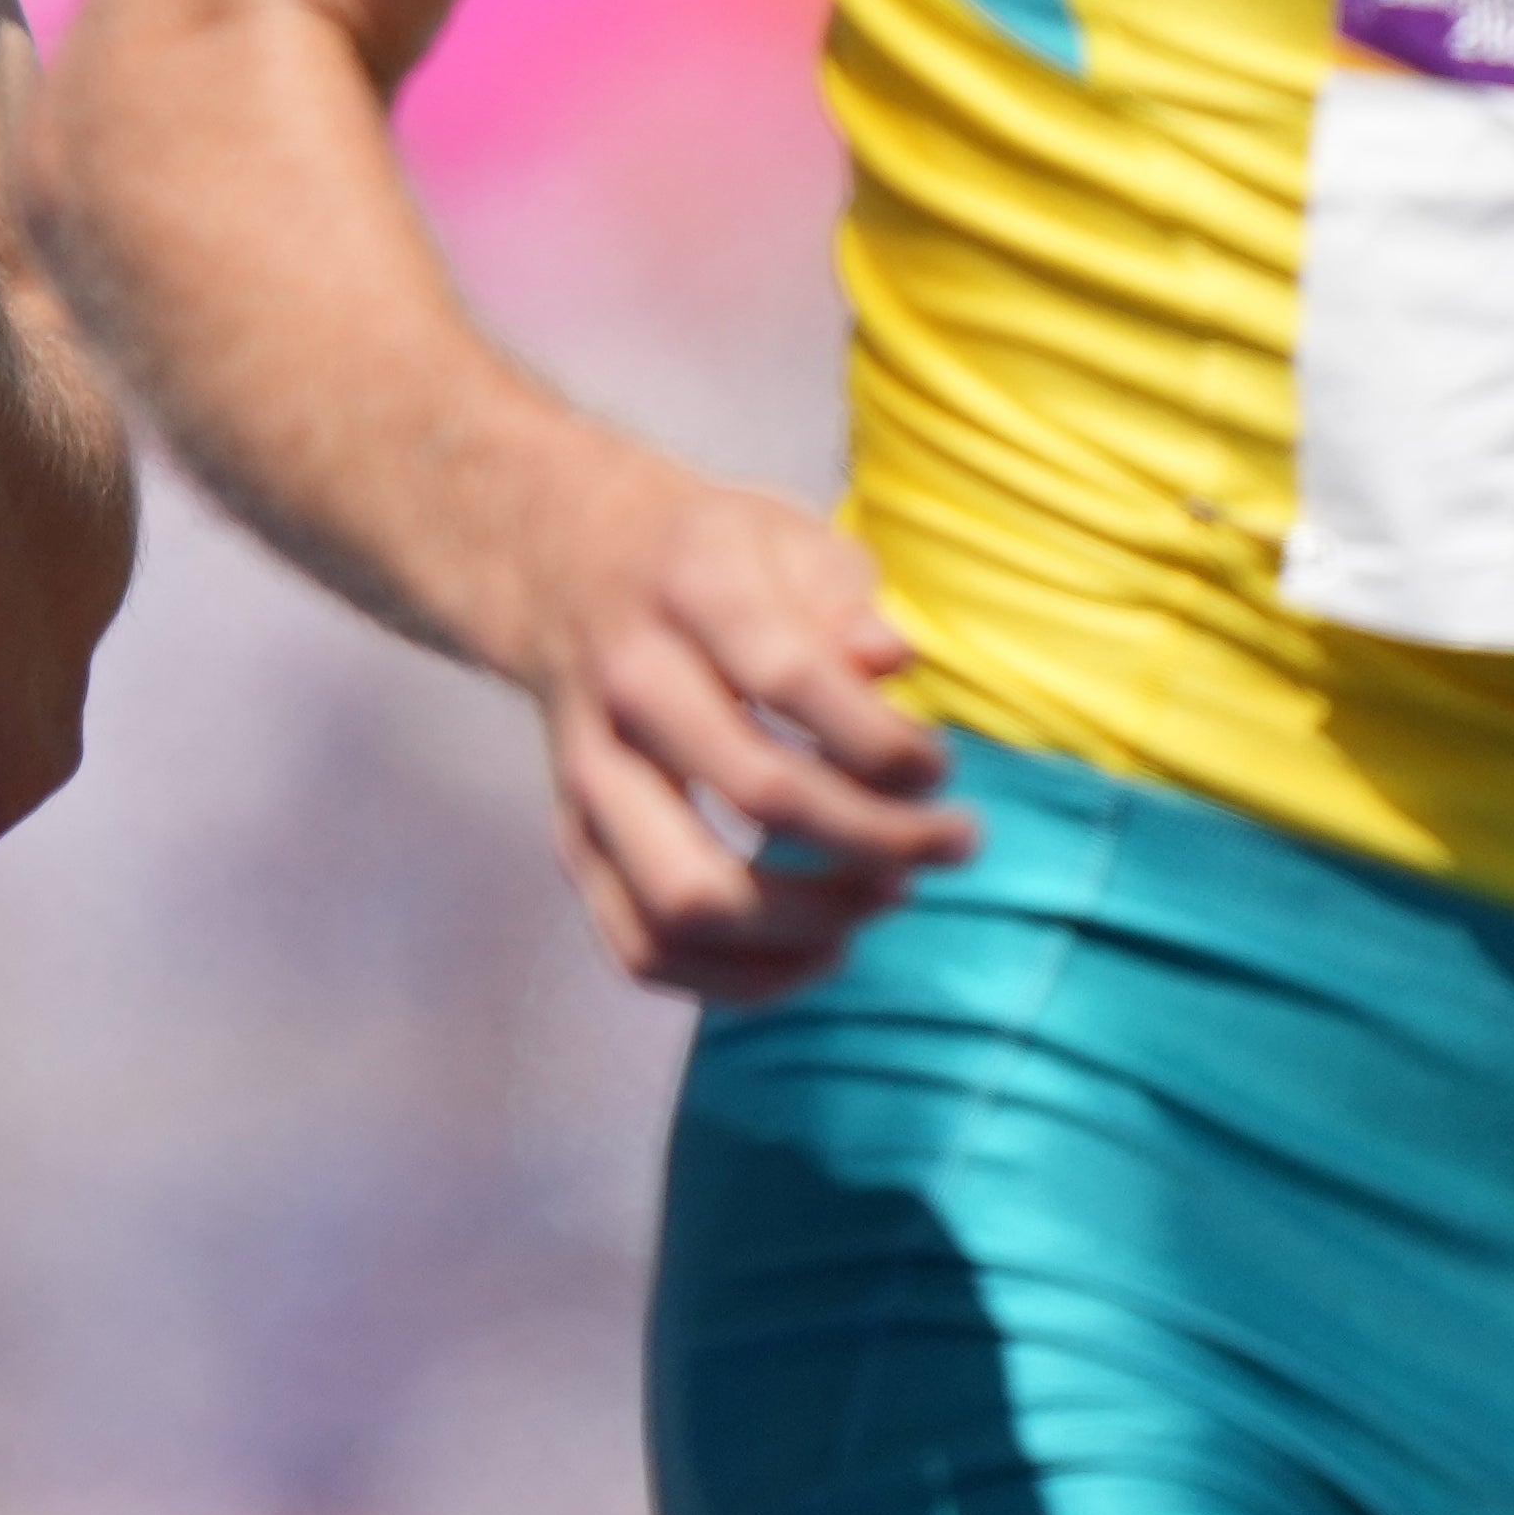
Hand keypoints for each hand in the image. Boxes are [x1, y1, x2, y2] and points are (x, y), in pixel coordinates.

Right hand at [489, 444, 973, 1001]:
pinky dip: (739, 979)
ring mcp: (588, 770)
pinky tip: (818, 949)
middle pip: (760, 793)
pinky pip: (641, 946)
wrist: (561, 566)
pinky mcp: (573, 837)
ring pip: (689, 895)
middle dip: (883, 838)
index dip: (889, 743)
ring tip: (886, 897)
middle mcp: (626, 682)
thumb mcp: (780, 535)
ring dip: (809, 921)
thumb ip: (841, 597)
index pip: (794, 681)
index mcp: (686, 590)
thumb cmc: (706, 560)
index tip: (940, 767)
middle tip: (952, 841)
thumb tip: (892, 661)